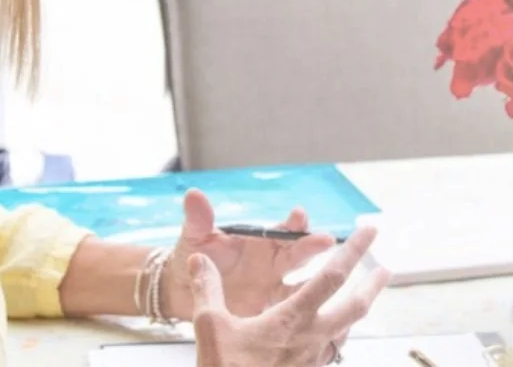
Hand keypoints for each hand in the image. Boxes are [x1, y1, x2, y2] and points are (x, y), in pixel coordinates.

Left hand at [160, 189, 337, 318]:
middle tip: (326, 240)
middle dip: (312, 246)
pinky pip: (291, 316)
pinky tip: (315, 314)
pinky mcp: (270, 317)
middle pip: (299, 254)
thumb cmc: (192, 259)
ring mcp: (274, 290)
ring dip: (316, 281)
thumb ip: (198, 220)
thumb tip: (194, 195)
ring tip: (330, 277)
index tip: (300, 215)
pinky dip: (303, 314)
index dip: (292, 223)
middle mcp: (273, 264)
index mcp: (260, 242)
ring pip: (302, 285)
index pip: (282, 230)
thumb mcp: (194, 239)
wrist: (182, 294)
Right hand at [189, 226, 389, 366]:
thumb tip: (199, 259)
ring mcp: (312, 360)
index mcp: (293, 319)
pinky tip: (329, 335)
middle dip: (372, 285)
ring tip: (361, 299)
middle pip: (355, 307)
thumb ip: (207, 289)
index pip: (332, 276)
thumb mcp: (210, 327)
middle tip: (385, 270)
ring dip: (355, 311)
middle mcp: (312, 338)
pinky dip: (336, 336)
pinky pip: (330, 351)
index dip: (353, 249)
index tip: (369, 231)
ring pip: (345, 332)